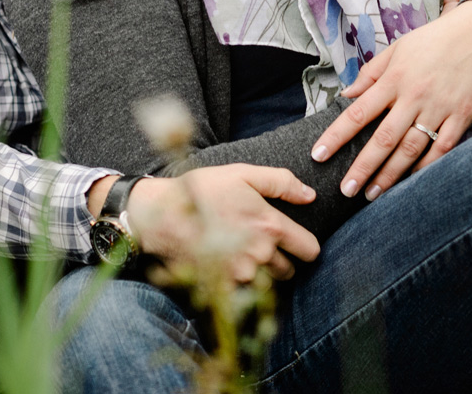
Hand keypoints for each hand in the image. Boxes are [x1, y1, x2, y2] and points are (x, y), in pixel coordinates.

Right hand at [125, 166, 320, 283]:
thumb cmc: (202, 190)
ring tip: (242, 254)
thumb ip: (282, 183)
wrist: (160, 215)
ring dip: (261, 274)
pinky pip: (243, 295)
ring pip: (267, 284)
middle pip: (290, 270)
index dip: (306, 246)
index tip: (296, 242)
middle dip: (282, 260)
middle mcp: (260, 254)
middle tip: (262, 245)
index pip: (310, 250)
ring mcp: (240, 274)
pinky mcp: (221, 288)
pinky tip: (228, 268)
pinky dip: (240, 286)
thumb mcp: (243, 174)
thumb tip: (310, 195)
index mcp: (270, 226)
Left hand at [309, 0, 471, 200]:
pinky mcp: (463, 115)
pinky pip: (443, 148)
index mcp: (394, 77)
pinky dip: (426, 167)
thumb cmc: (436, 39)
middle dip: (362, 168)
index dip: (336, 136)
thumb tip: (347, 95)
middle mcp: (414, 95)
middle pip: (383, 139)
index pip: (358, 112)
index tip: (318, 155)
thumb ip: (371, 72)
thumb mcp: (398, 48)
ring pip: (411, 149)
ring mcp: (440, 107)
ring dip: (390, 175)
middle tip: (345, 190)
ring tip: (372, 194)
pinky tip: (411, 181)